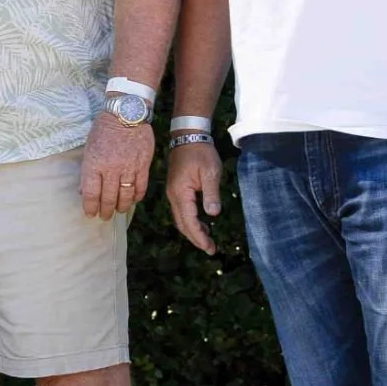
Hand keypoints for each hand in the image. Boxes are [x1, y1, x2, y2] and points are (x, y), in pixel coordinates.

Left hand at [79, 115, 154, 218]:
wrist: (126, 114)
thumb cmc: (103, 130)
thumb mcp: (89, 148)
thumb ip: (87, 171)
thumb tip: (84, 191)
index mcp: (93, 164)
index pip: (90, 194)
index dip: (90, 207)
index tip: (90, 214)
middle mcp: (110, 169)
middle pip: (108, 198)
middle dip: (105, 211)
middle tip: (104, 217)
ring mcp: (128, 168)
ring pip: (125, 196)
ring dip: (121, 207)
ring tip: (118, 211)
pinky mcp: (143, 165)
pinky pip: (141, 187)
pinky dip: (137, 196)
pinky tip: (133, 200)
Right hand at [165, 139, 222, 254]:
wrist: (188, 136)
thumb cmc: (201, 153)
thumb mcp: (210, 172)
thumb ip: (211, 194)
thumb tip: (213, 214)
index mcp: (180, 193)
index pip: (188, 221)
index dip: (199, 236)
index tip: (210, 248)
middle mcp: (173, 195)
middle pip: (181, 223)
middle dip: (195, 238)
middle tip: (210, 249)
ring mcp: (173, 192)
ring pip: (180, 218)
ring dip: (193, 230)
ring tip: (208, 240)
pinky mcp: (176, 189)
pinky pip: (182, 210)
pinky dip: (191, 220)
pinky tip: (202, 222)